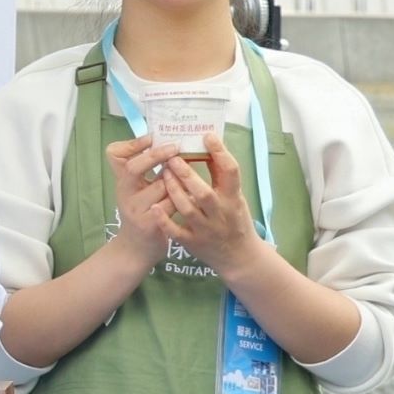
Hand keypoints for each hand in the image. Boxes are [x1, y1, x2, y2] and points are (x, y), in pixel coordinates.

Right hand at [105, 137, 180, 267]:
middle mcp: (125, 194)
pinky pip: (170, 207)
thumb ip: (146, 171)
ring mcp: (135, 210)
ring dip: (177, 179)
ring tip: (192, 170)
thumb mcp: (135, 190)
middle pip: (133, 169)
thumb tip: (164, 142)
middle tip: (175, 147)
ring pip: (159, 187)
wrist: (136, 249)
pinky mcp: (149, 226)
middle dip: (155, 156)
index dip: (133, 145)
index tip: (152, 136)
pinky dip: (185, 199)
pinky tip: (194, 195)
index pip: (117, 156)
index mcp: (123, 182)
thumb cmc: (141, 213)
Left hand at [157, 137, 266, 277]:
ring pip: (187, 210)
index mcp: (234, 198)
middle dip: (188, 175)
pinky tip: (155, 207)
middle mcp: (220, 214)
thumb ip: (220, 175)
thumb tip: (208, 146)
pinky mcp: (193, 242)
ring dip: (174, 191)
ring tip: (163, 174)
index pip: (231, 172)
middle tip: (173, 158)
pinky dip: (165, 220)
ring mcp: (206, 229)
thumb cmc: (235, 219)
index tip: (207, 136)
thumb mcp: (235, 197)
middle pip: (204, 193)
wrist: (239, 257)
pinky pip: (176, 232)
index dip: (221, 153)